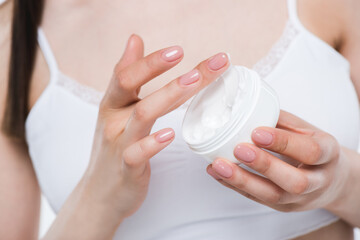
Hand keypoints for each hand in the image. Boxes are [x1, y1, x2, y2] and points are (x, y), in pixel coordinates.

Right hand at [80, 35, 229, 226]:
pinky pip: (138, 153)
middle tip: (200, 61)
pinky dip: (154, 142)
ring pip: (142, 115)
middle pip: (131, 84)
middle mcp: (113, 119)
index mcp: (112, 103)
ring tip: (194, 82)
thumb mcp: (116, 109)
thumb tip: (135, 38)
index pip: (126, 72)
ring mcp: (118, 143)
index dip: (150, 59)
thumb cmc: (114, 147)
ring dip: (169, 96)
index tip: (179, 49)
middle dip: (162, 67)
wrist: (99, 194)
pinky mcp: (127, 167)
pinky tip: (171, 134)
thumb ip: (127, 76)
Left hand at [206, 110, 349, 211]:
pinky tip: (216, 172)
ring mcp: (300, 199)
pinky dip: (233, 185)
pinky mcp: (282, 207)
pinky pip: (256, 199)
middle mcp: (318, 181)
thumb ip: (282, 121)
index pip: (311, 151)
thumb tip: (246, 107)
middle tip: (239, 149)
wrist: (331, 181)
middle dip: (264, 165)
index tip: (257, 132)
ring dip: (242, 180)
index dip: (284, 142)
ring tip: (219, 164)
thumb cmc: (312, 148)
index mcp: (328, 155)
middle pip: (295, 181)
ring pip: (272, 195)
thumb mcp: (307, 130)